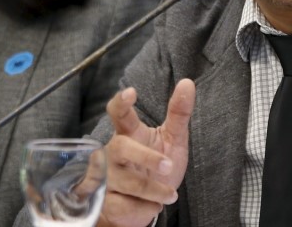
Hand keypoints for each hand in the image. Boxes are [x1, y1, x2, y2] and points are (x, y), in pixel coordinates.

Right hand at [96, 79, 194, 226]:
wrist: (143, 206)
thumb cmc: (156, 167)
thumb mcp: (172, 140)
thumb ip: (178, 113)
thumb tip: (188, 83)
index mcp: (129, 133)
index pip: (119, 113)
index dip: (122, 102)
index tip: (130, 92)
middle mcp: (112, 153)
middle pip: (120, 147)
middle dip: (145, 157)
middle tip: (168, 166)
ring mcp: (104, 177)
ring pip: (126, 182)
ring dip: (153, 190)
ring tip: (170, 194)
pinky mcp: (103, 202)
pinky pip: (124, 206)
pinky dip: (144, 209)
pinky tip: (150, 206)